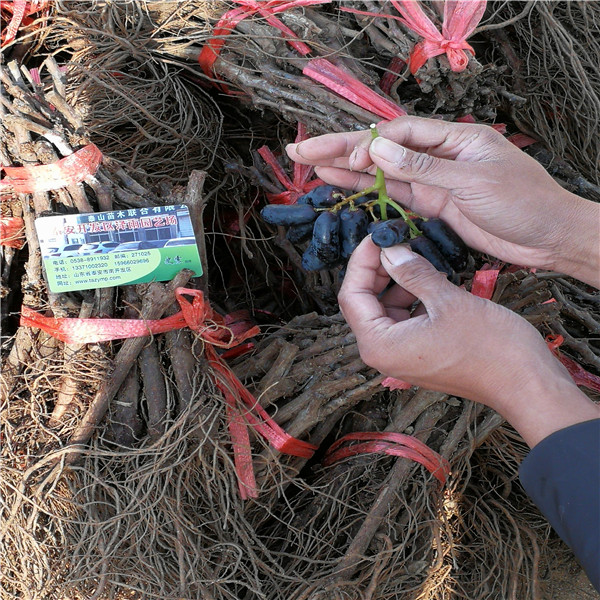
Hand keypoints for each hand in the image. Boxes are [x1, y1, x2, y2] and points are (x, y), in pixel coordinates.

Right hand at [287, 116, 598, 286]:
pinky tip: (345, 185)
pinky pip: (395, 194)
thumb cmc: (523, 202)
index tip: (343, 158)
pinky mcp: (433, 204)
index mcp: (454, 137)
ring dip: (347, 169)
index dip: (366, 144)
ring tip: (311, 166)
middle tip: (300, 152)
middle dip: (340, 149)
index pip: (398, 134)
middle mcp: (438, 154)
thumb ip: (424, 166)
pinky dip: (370, 191)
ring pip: (382, 172)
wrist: (548, 237)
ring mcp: (434, 180)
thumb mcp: (473, 181)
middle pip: (382, 148)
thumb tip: (377, 147)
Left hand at [339, 237, 599, 446]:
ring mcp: (400, 356)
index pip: (351, 296)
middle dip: (377, 270)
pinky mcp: (418, 354)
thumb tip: (389, 250)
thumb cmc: (491, 347)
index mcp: (379, 345)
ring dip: (395, 282)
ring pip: (384, 309)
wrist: (527, 385)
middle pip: (363, 302)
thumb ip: (413, 273)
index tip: (377, 236)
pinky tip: (429, 279)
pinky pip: (403, 319)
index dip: (361, 262)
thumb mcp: (447, 301)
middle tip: (396, 241)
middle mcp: (382, 354)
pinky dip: (410, 297)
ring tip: (417, 257)